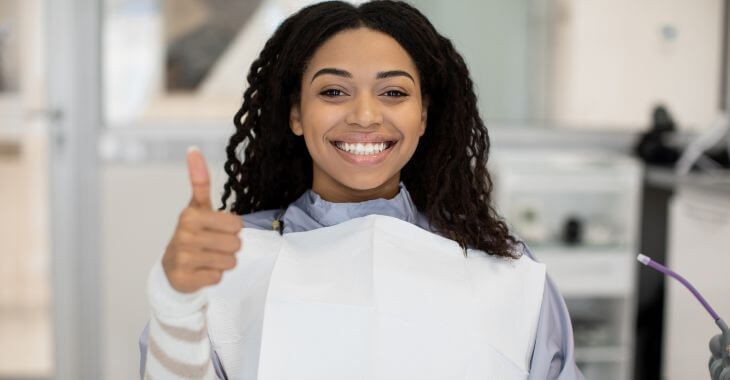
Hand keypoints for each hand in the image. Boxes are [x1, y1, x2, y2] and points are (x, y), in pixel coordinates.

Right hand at [162, 147, 242, 292]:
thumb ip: (199, 180)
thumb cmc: (193, 233)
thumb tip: (193, 149)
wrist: (173, 268)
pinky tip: (202, 271)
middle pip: (235, 244)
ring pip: (229, 262)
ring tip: (208, 258)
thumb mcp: (197, 207)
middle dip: (229, 247)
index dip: (232, 229)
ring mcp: (183, 258)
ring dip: (223, 262)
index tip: (217, 228)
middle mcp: (184, 235)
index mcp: (191, 215)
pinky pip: (218, 277)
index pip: (236, 223)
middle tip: (213, 246)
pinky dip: (214, 276)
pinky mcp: (185, 278)